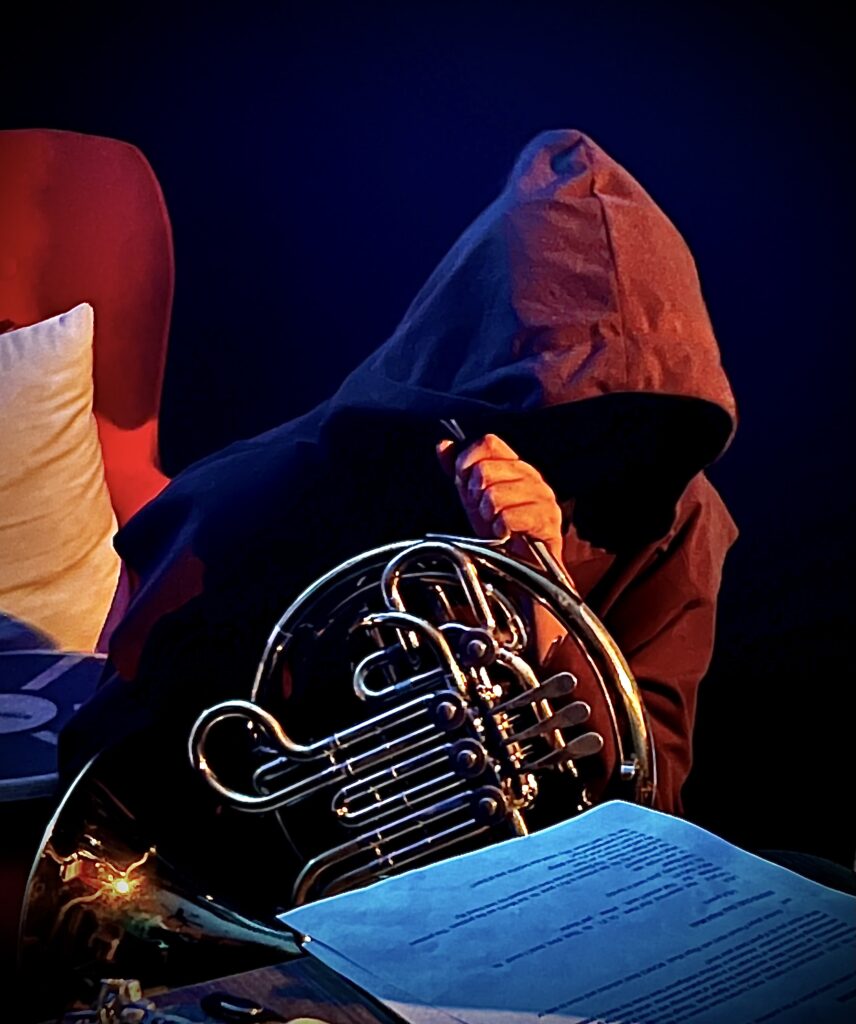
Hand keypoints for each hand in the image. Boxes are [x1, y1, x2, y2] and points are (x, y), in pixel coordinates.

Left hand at [436, 433, 563, 562]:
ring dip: (488, 516)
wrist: (521, 565)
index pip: (488, 444)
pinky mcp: (546, 520)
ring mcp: (542, 497)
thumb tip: (443, 445)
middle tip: (485, 512)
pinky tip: (506, 535)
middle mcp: (531, 476)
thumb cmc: (500, 530)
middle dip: (475, 496)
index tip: (465, 483)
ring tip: (496, 524)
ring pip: (495, 495)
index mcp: (515, 465)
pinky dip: (501, 530)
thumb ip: (459, 470)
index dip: (468, 462)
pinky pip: (508, 518)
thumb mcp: (472, 497)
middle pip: (486, 469)